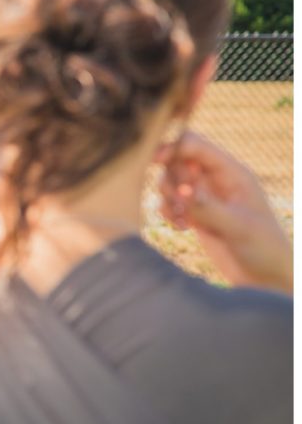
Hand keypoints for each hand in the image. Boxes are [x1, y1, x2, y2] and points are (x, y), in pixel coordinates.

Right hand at [155, 131, 291, 294]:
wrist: (266, 278)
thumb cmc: (264, 249)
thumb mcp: (239, 227)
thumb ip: (208, 207)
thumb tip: (181, 190)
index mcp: (232, 173)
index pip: (196, 145)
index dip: (174, 147)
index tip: (157, 161)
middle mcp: (216, 180)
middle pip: (177, 159)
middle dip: (170, 178)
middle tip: (179, 202)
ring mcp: (205, 197)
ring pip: (171, 181)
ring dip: (167, 197)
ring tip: (181, 218)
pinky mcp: (196, 214)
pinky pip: (170, 203)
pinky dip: (168, 212)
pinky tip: (182, 228)